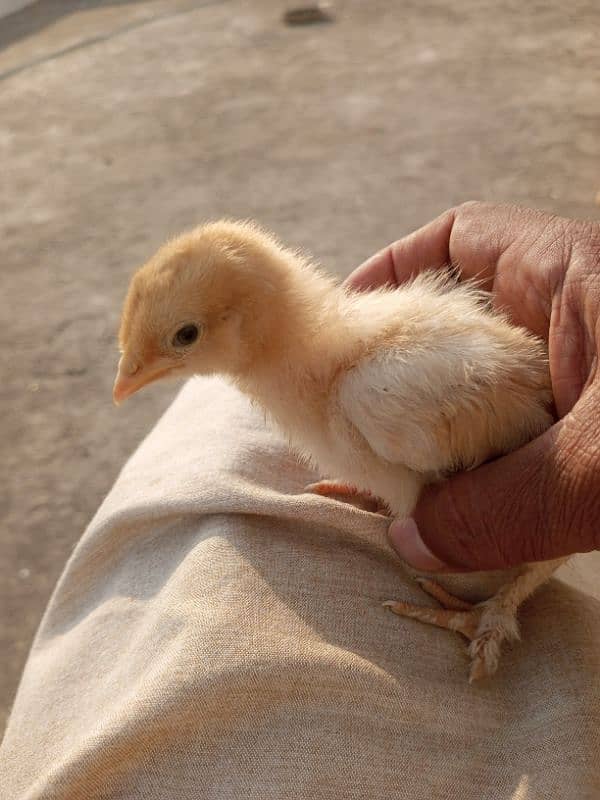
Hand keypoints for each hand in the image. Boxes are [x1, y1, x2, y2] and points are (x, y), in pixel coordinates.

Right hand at [346, 202, 599, 570]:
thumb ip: (504, 508)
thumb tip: (411, 542)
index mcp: (581, 276)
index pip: (463, 238)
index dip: (395, 267)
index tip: (347, 319)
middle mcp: (583, 313)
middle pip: (465, 315)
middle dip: (407, 361)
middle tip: (357, 411)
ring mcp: (592, 372)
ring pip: (494, 384)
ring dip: (445, 427)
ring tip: (398, 472)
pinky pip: (526, 434)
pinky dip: (491, 469)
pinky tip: (469, 509)